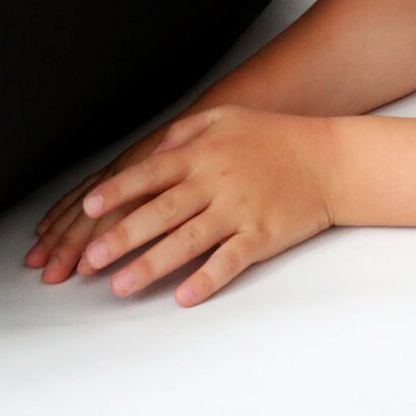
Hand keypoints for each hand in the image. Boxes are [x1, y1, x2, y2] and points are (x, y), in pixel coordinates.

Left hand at [36, 108, 335, 306]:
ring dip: (151, 264)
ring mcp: (237, 210)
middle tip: (88, 260)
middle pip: (159, 212)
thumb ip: (185, 132)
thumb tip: (154, 149)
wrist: (327, 159)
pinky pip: (229, 261)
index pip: (150, 173)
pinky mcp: (260, 236)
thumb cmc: (273, 138)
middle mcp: (214, 182)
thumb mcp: (226, 118)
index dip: (118, 192)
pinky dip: (206, 279)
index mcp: (202, 154)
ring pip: (186, 241)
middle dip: (121, 236)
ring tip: (120, 285)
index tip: (88, 209)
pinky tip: (184, 296)